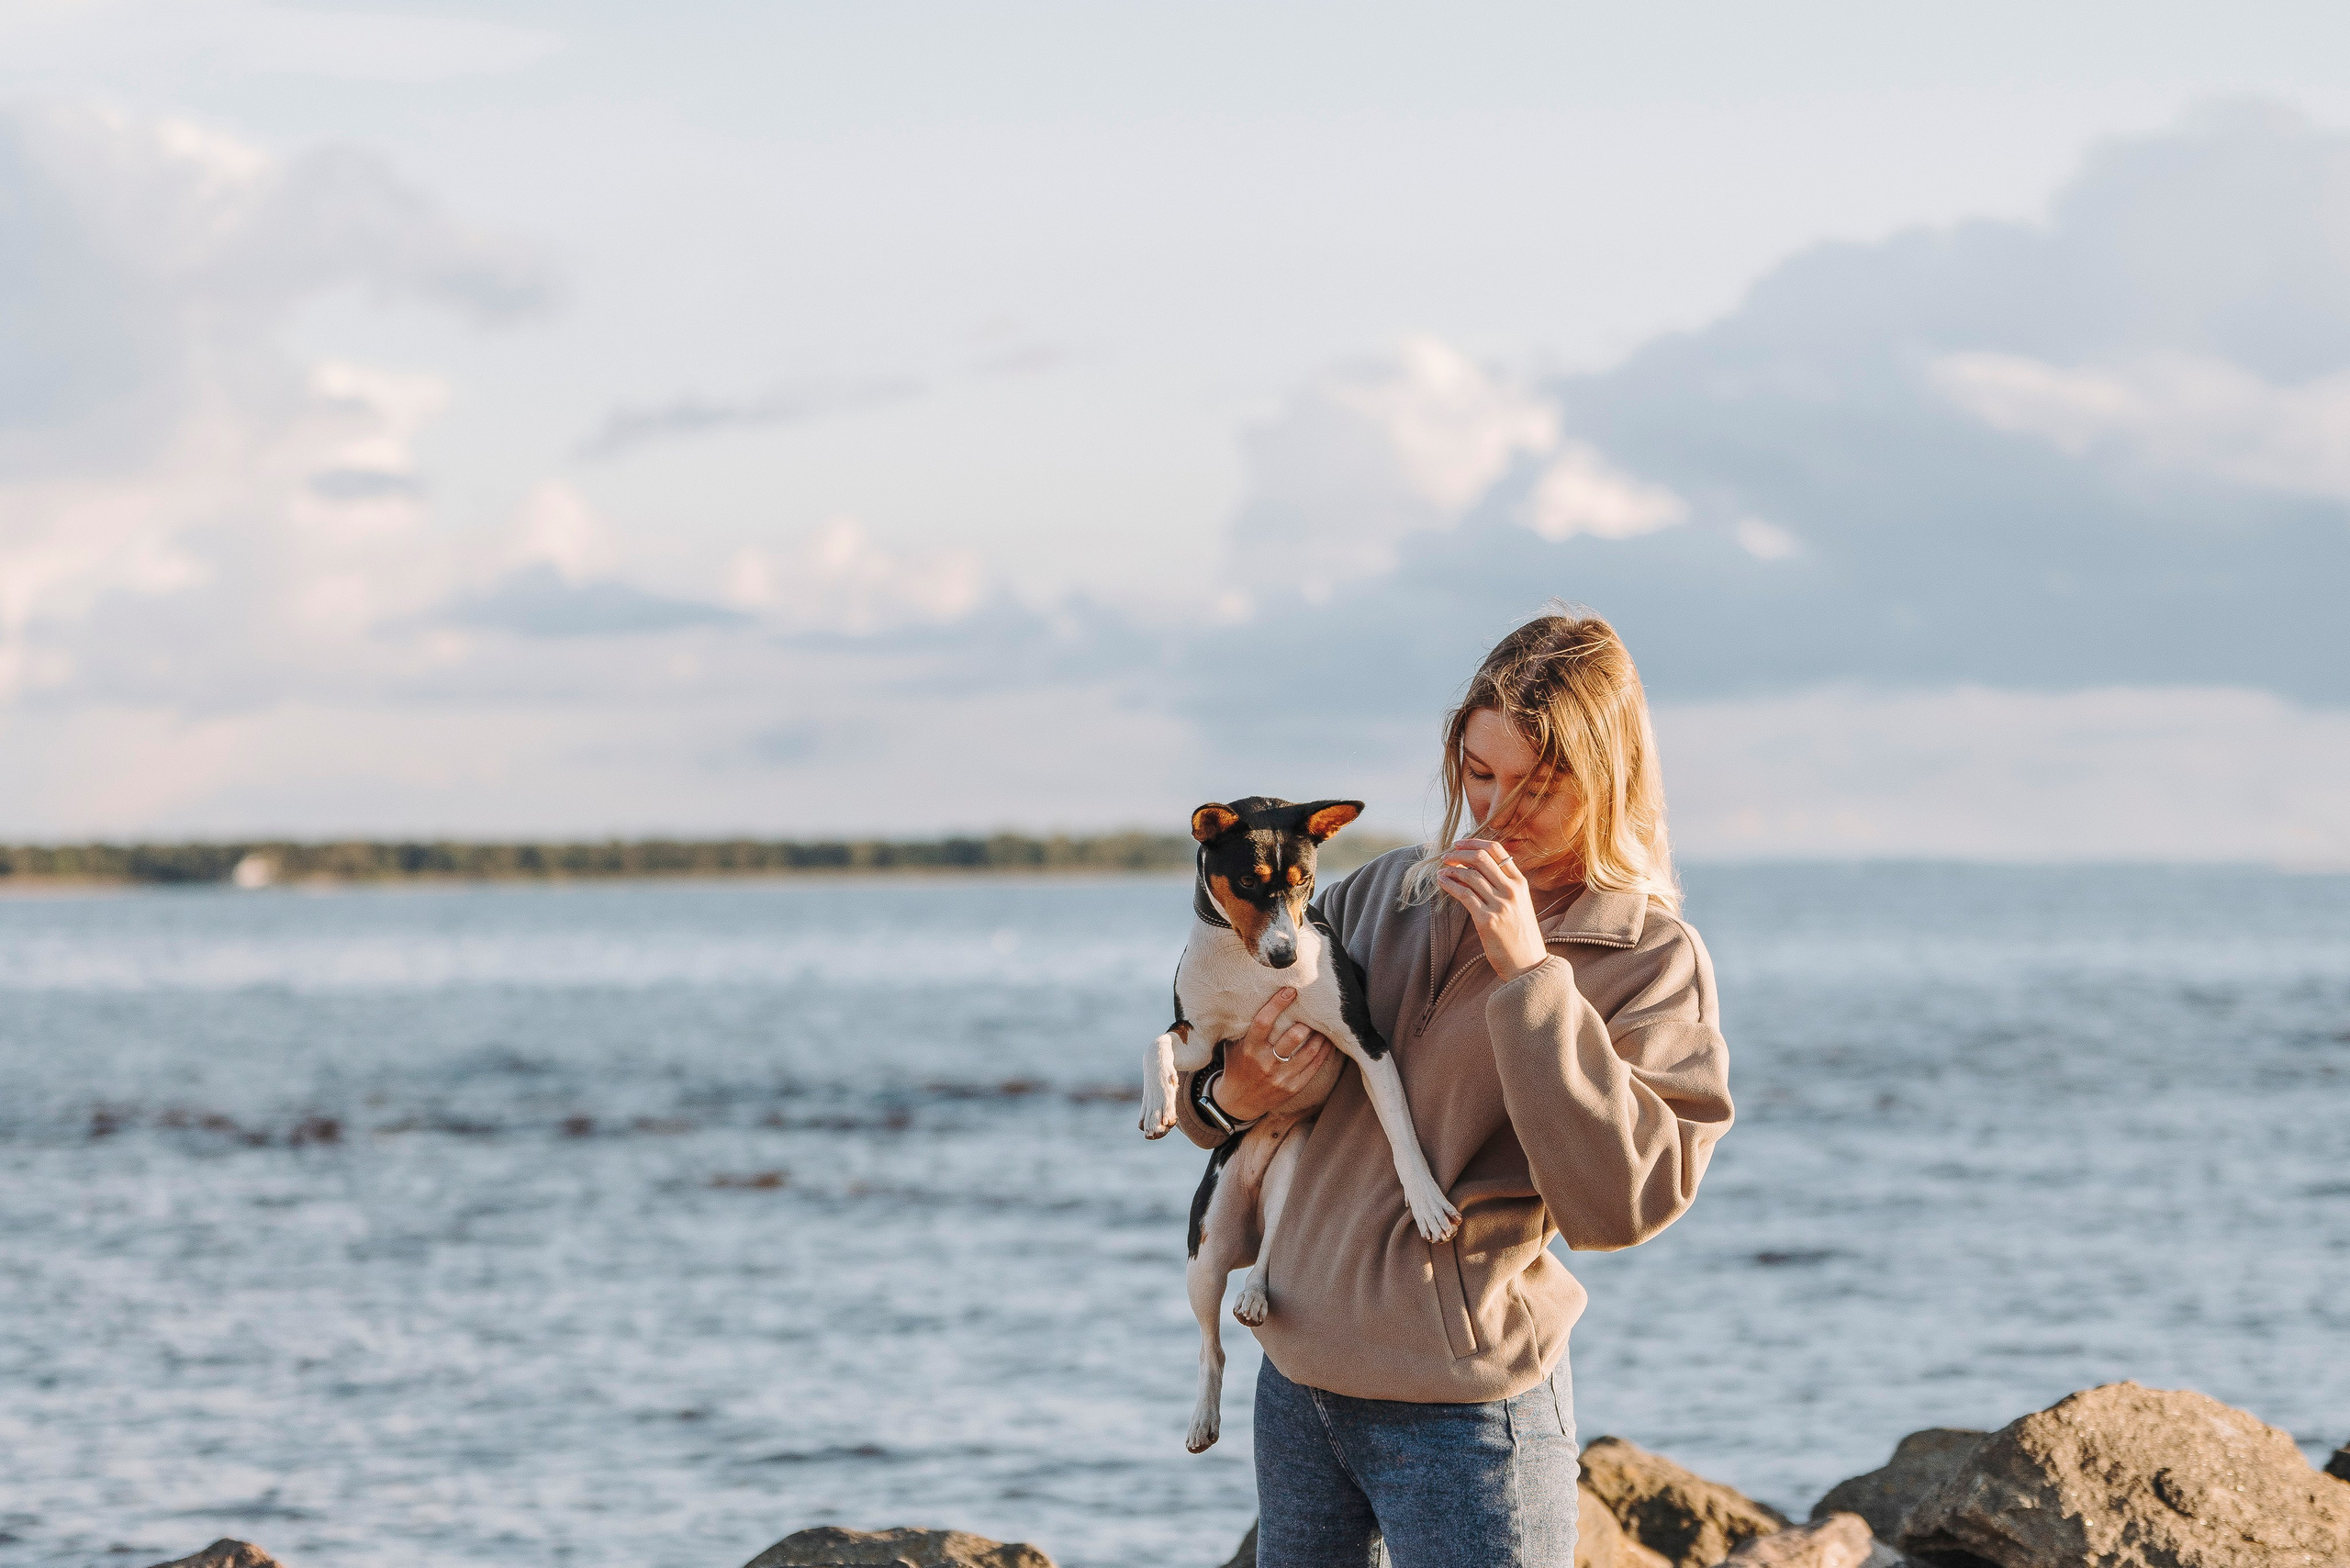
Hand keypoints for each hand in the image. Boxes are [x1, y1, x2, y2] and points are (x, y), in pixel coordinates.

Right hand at [1214, 987, 1334, 1121]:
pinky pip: (1314, 1066)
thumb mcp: (1233, 1045)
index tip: (1290, 990)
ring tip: (1324, 1023)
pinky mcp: (1293, 1087)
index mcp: (1249, 1049)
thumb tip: (1256, 996)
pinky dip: (1324, 1051)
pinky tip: (1328, 1041)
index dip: (1277, 1004)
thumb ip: (1243, 1026)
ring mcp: (1281, 1077)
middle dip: (1306, 1020)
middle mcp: (1265, 1063)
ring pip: (1309, 1051)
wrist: (1238, 1102)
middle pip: (1293, 1037)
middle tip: (1313, 1008)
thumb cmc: (1237, 1065)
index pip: (1263, 1022)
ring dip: (1320, 1034)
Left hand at [1437, 838, 1549, 980]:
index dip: (1475, 842)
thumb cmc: (1520, 935)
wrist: (1528, 964)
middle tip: (1446, 856)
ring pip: (1470, 875)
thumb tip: (1476, 869)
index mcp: (1520, 883)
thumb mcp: (1520, 904)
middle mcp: (1512, 891)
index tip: (1459, 844)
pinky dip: (1450, 885)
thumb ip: (1504, 886)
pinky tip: (1442, 882)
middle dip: (1460, 853)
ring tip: (1441, 871)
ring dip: (1451, 870)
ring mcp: (1500, 905)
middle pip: (1481, 858)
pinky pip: (1464, 895)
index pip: (1498, 850)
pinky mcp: (1486, 920)